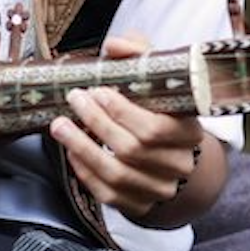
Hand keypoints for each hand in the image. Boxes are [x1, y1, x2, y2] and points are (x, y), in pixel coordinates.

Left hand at [47, 35, 225, 226]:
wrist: (170, 154)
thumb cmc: (159, 109)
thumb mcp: (156, 77)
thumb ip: (138, 54)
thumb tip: (114, 45)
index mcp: (189, 132)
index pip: (157, 127)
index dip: (123, 111)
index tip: (97, 91)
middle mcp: (180, 165)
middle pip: (133, 149)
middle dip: (97, 122)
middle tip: (74, 100)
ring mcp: (160, 189)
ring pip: (116, 174)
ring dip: (82, 147)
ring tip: (60, 126)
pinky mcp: (139, 205)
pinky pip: (106, 193)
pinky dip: (84, 171)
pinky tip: (71, 151)